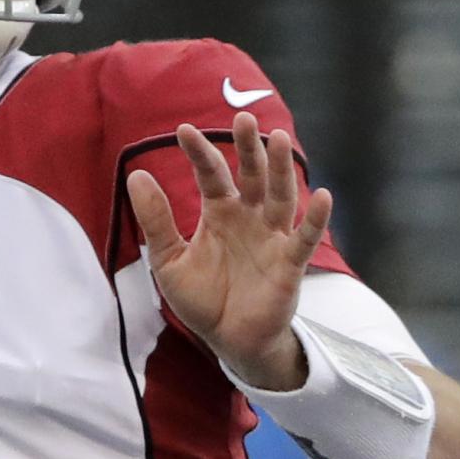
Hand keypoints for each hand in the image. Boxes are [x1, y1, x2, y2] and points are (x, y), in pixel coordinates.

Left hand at [124, 112, 334, 390]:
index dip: (199, 153)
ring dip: (281, 169)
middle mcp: (249, 218)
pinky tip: (323, 196)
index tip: (183, 131)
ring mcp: (272, 238)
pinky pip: (304, 237)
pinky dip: (316, 219)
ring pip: (281, 196)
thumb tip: (136, 175)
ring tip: (278, 139)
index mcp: (219, 213)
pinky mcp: (289, 264)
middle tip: (244, 118)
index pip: (211, 175)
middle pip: (252, 175)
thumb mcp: (168, 260)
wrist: (228, 340)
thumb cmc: (202, 299)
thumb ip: (156, 221)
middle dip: (248, 148)